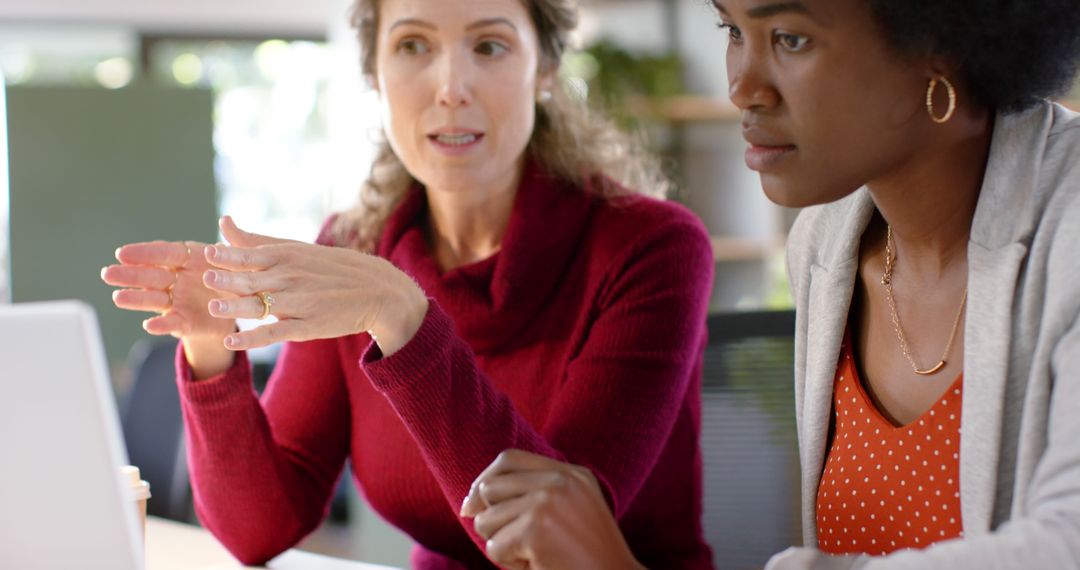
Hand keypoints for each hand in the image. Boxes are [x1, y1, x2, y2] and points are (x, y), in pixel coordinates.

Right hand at [102, 239, 239, 377]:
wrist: (243, 310)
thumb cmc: (236, 277)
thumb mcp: (239, 260)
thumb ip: (233, 242)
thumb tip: (226, 220)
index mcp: (190, 259)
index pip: (165, 253)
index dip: (145, 254)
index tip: (122, 253)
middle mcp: (178, 279)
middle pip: (152, 276)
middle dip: (131, 275)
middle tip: (108, 273)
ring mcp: (179, 301)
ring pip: (154, 299)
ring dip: (137, 299)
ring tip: (118, 297)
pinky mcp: (185, 322)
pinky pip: (172, 323)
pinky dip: (162, 325)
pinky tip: (148, 325)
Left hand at [201, 216, 428, 355]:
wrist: (376, 291)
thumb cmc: (331, 268)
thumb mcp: (295, 249)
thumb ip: (256, 240)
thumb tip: (223, 222)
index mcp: (287, 257)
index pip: (252, 255)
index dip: (229, 255)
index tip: (206, 253)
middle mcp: (291, 279)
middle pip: (254, 279)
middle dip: (229, 279)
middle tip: (206, 277)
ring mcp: (299, 304)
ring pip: (261, 306)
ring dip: (237, 307)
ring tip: (214, 308)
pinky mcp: (307, 327)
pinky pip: (274, 334)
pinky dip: (252, 339)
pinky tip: (231, 343)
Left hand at [461, 450, 644, 569]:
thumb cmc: (589, 559)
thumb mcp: (571, 512)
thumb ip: (534, 494)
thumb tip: (471, 504)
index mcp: (571, 473)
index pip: (509, 459)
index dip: (484, 480)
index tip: (472, 506)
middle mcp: (559, 480)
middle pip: (490, 488)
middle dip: (492, 521)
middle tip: (519, 545)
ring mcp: (547, 502)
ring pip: (486, 521)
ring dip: (503, 546)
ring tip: (535, 557)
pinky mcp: (535, 529)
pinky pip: (494, 548)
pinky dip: (511, 565)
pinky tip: (539, 567)